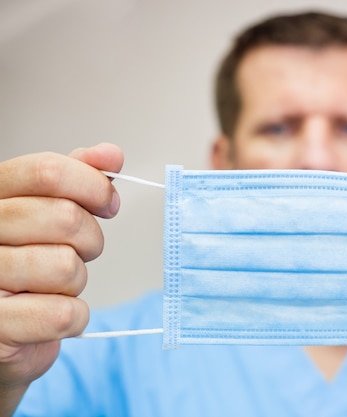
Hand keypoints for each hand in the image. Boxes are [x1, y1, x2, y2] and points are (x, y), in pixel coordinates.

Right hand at [0, 143, 122, 415]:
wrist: (0, 328)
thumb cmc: (24, 261)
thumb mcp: (43, 210)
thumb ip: (74, 178)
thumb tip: (110, 154)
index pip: (47, 171)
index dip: (93, 185)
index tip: (109, 203)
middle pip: (64, 218)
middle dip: (91, 239)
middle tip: (83, 251)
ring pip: (65, 267)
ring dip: (77, 281)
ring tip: (57, 285)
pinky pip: (61, 315)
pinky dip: (73, 318)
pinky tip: (53, 314)